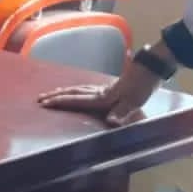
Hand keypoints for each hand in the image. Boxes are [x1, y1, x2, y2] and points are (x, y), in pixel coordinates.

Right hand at [38, 62, 157, 126]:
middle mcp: (100, 92)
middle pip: (73, 93)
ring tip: (54, 93)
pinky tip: (79, 91)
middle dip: (56, 96)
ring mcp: (104, 88)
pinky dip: (78, 90)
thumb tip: (111, 122)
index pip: (76, 100)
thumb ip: (122, 112)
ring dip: (65, 92)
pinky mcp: (110, 87)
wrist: (151, 69)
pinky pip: (87, 89)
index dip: (59, 101)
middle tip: (40, 98)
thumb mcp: (135, 102)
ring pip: (79, 89)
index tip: (44, 103)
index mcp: (102, 97)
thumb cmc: (143, 86)